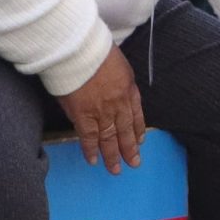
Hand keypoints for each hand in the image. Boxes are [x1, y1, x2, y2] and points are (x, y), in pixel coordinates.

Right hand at [57, 49, 145, 172]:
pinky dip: (91, 150)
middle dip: (130, 148)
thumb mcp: (119, 64)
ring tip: (115, 169)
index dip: (138, 130)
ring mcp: (102, 111)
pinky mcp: (83, 115)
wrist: (79, 49)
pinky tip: (93, 160)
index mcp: (129, 89)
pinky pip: (89, 137)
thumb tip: (117, 91)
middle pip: (126, 130)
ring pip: (110, 137)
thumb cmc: (95, 51)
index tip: (140, 141)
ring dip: (113, 155)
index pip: (136, 114)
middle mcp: (119, 103)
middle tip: (134, 163)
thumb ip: (120, 81)